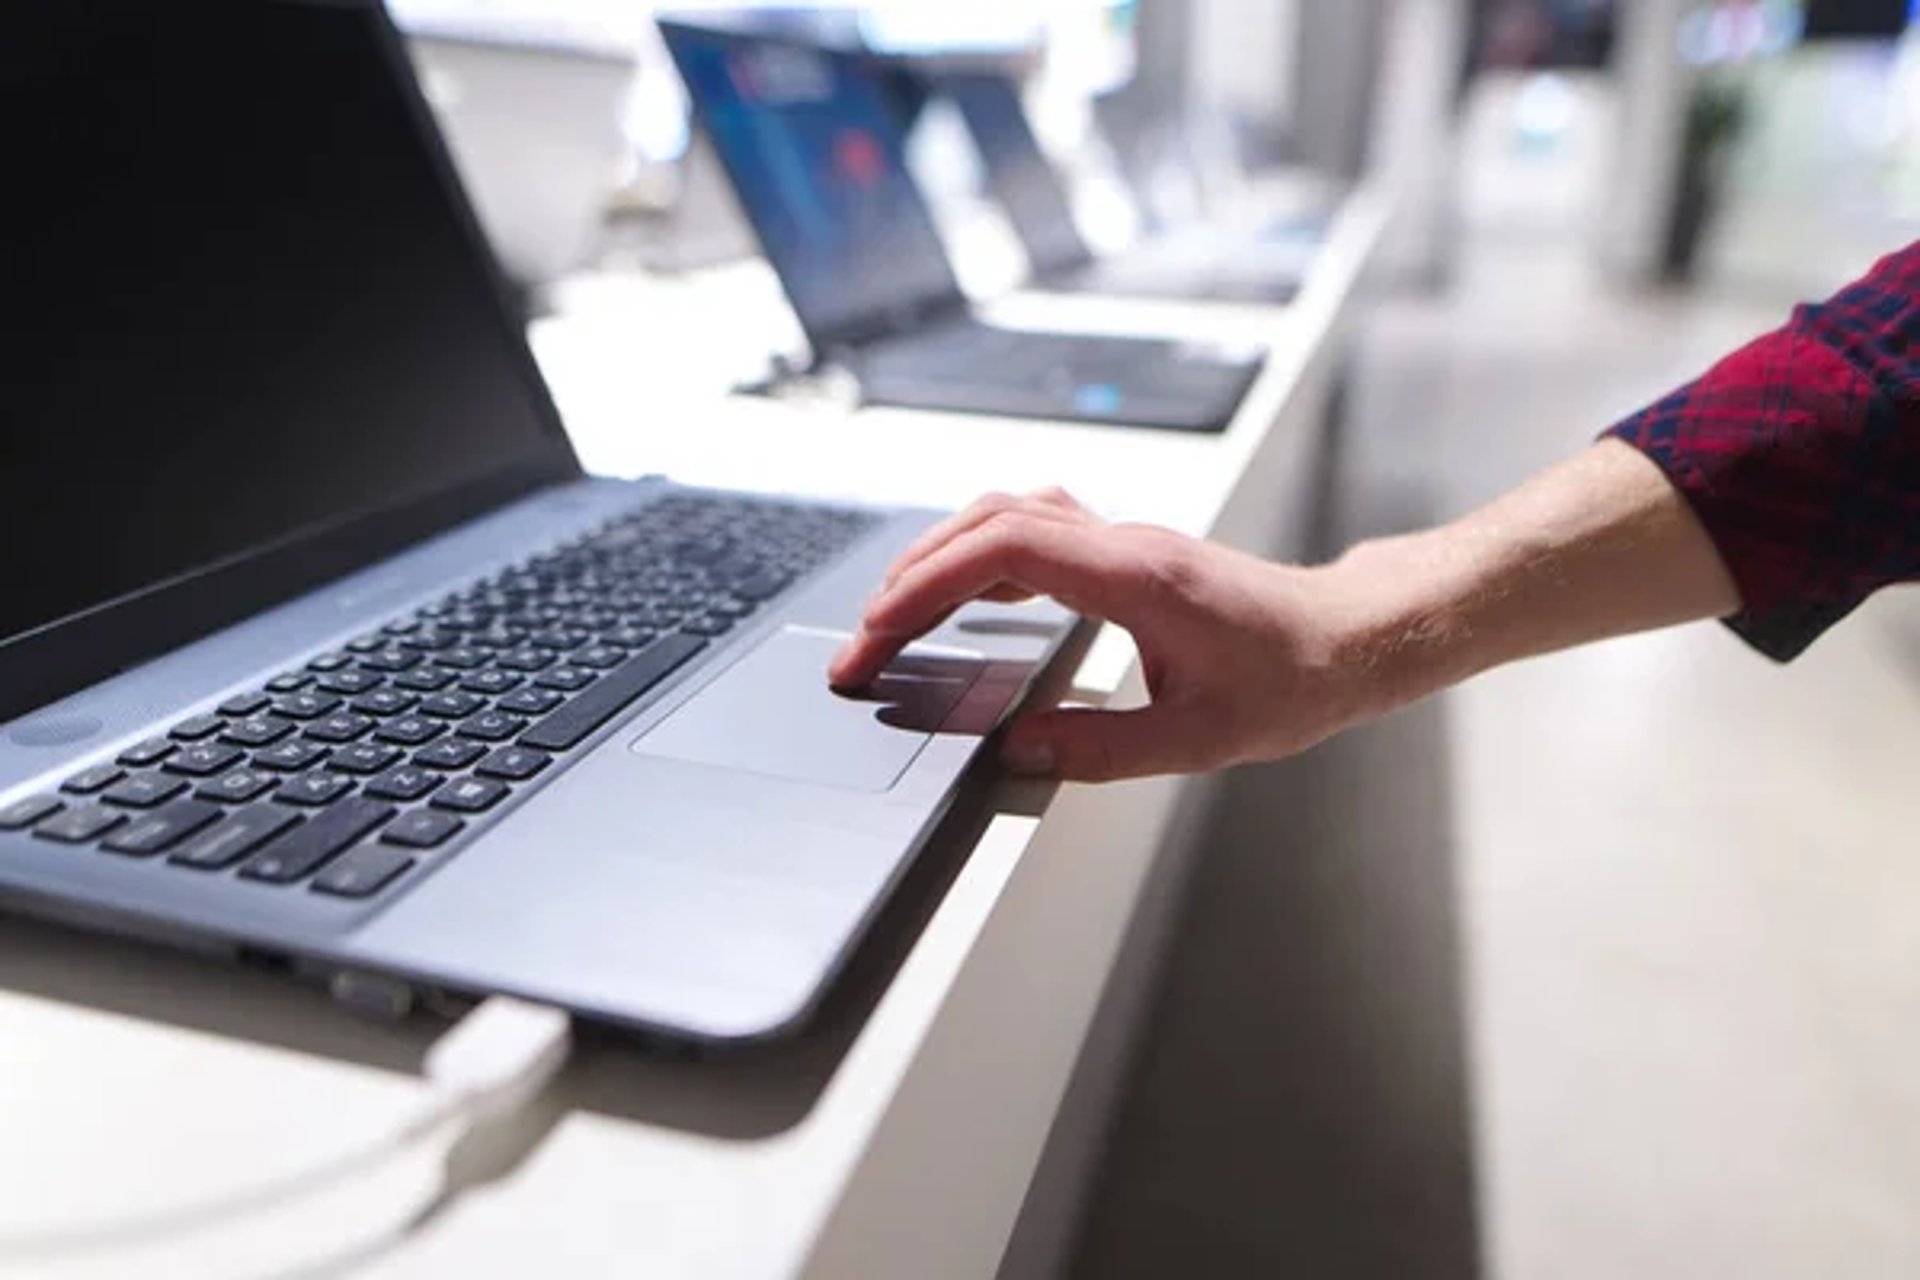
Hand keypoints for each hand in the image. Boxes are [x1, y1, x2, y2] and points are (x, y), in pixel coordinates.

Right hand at [829, 489, 1380, 782]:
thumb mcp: (1197, 738)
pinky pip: (1034, 530)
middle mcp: (1123, 544)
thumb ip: (1099, 747)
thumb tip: (1013, 749)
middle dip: (910, 576)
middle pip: (988, 522)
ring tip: (897, 616)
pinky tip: (966, 595)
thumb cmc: (1292, 678)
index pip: (1003, 549)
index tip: (878, 629)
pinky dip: (980, 555)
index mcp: (1134, 577)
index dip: (927, 583)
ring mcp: (1123, 542)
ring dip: (941, 557)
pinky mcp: (1126, 554)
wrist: (1349, 637)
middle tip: (865, 641)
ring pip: (1007, 515)